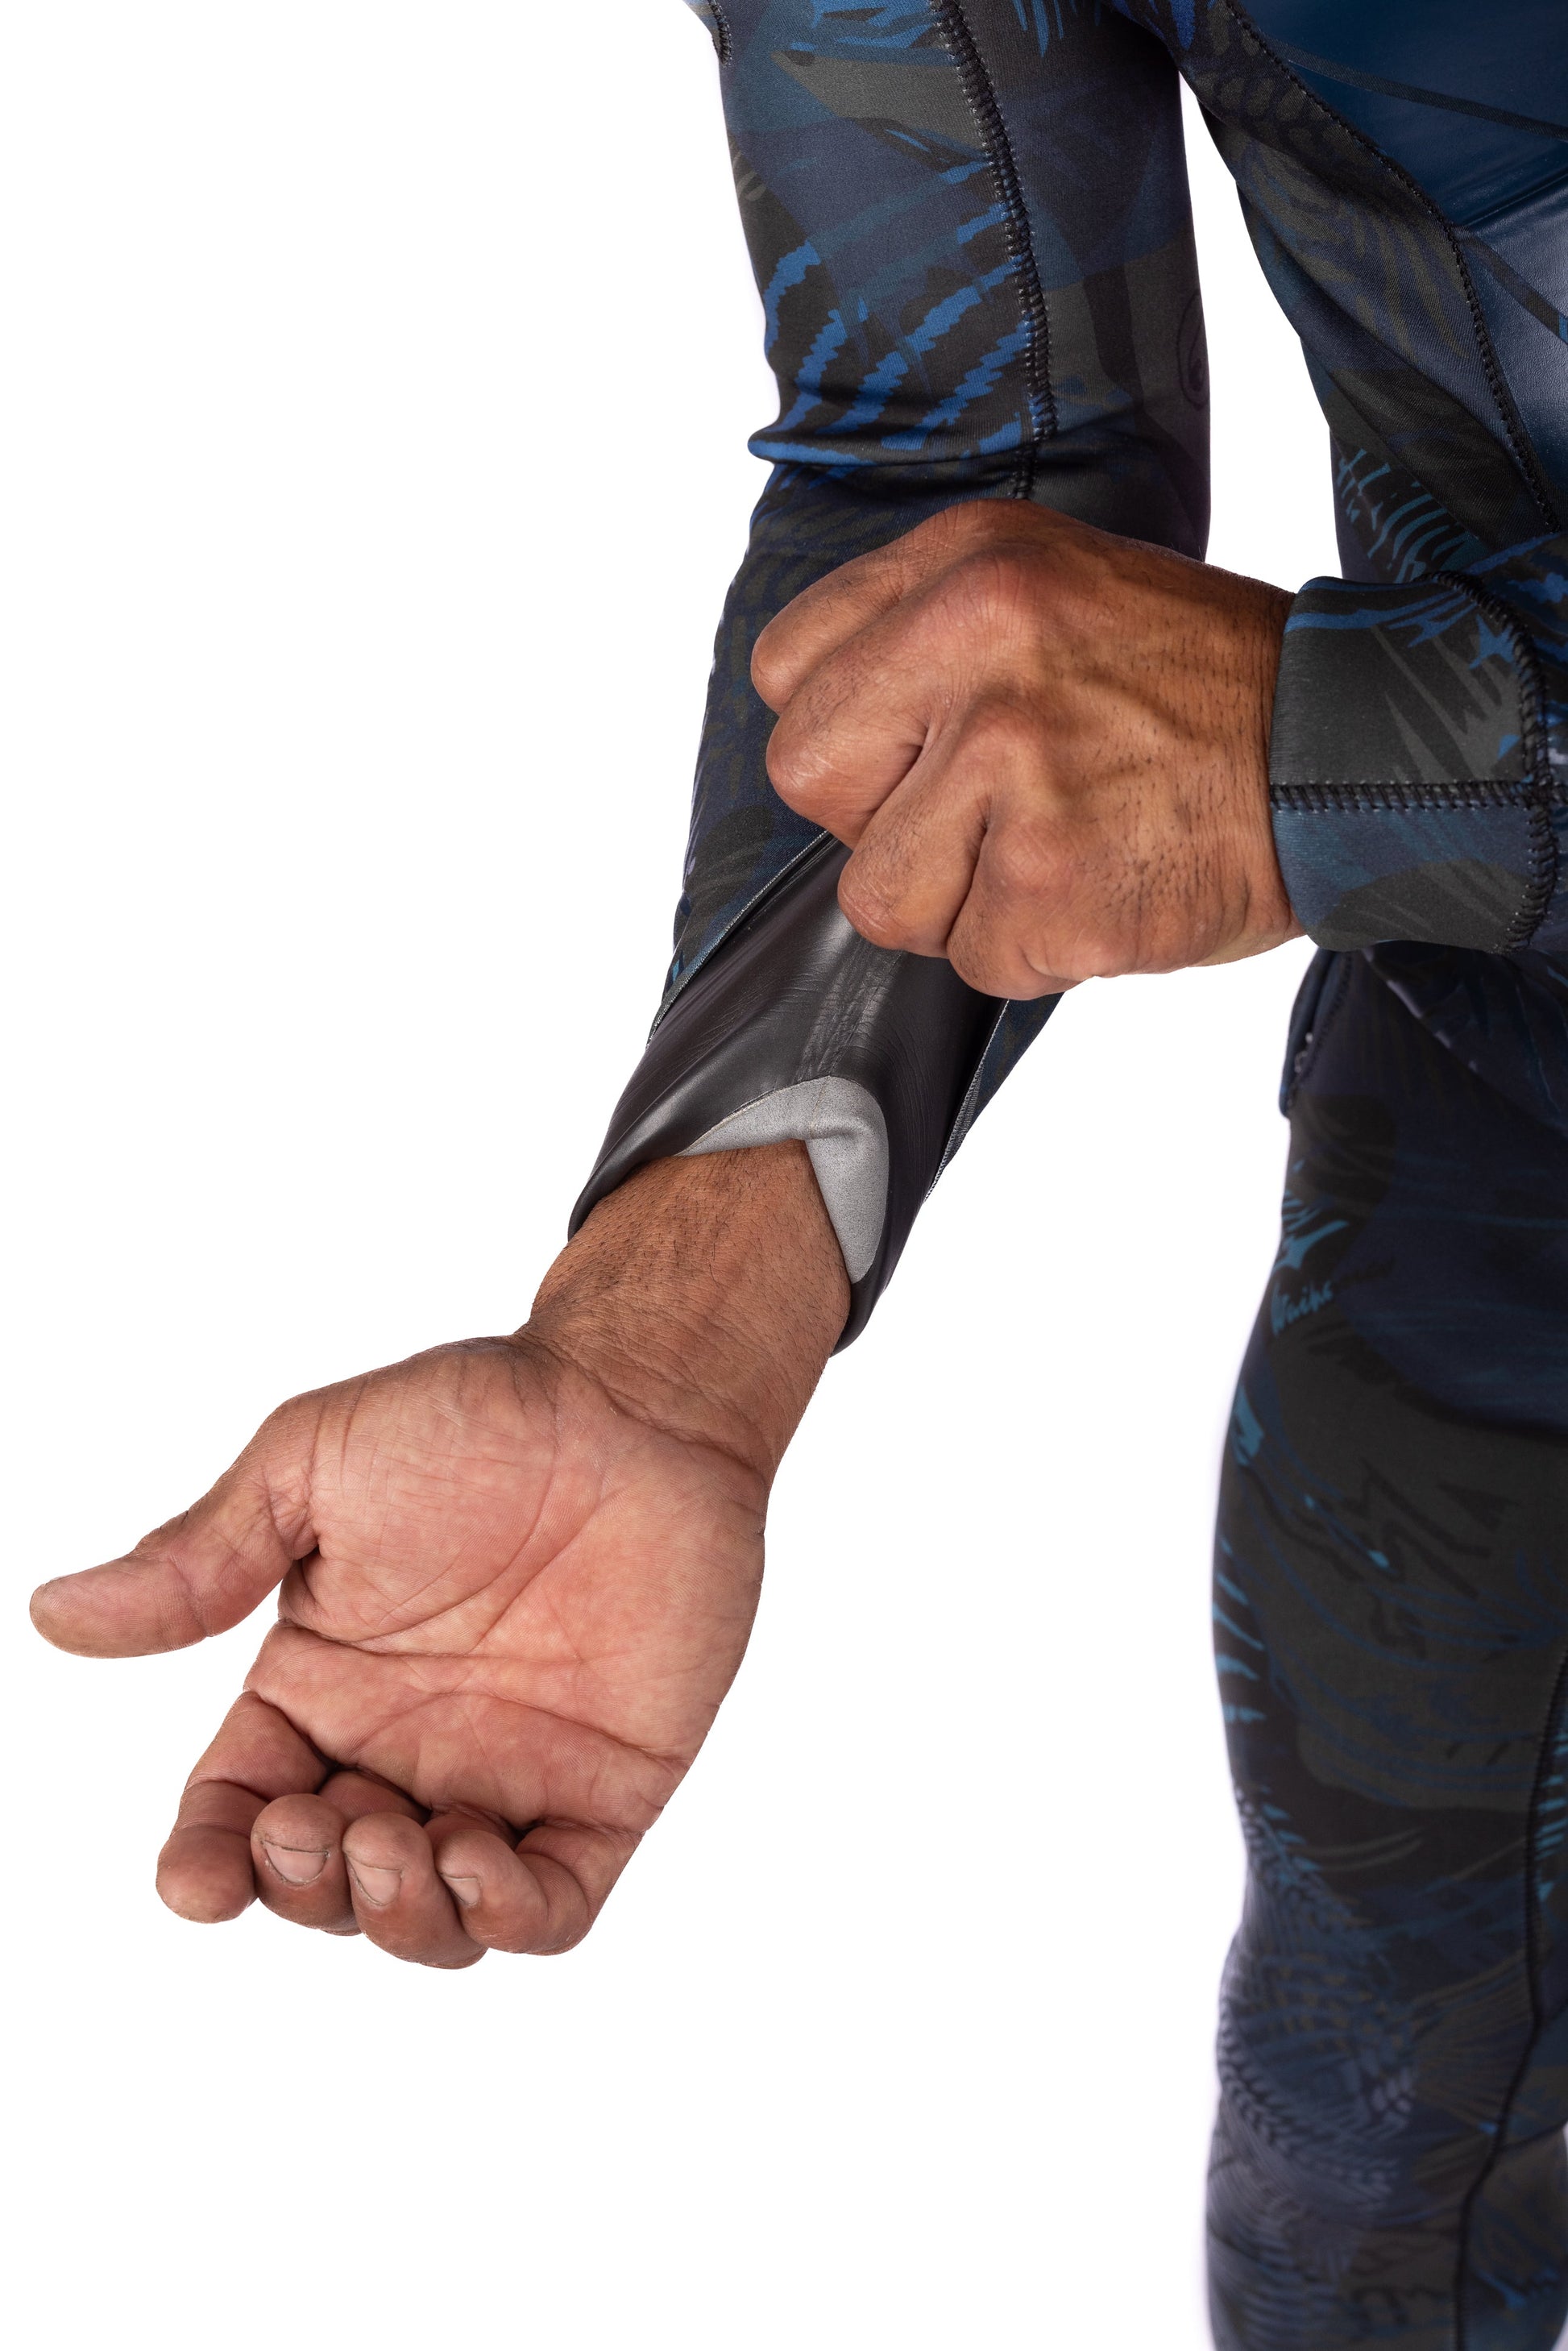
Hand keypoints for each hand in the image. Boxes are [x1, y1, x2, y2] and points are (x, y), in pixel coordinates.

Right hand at [31, 1147, 845, 1968]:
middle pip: (322, 1883)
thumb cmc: (473, 1417)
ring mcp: (505, 1778)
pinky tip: (476, 1862)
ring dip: (394, 1916)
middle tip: (320, 1823)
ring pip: (428, 1921)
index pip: (236, 1810)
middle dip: (303, 1886)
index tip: (199, 1876)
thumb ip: (200, 1561)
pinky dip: (506, 1918)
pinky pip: (551, 1907)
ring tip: (401, 1841)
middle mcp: (402, 1747)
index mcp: (318, 1686)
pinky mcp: (605, 1793)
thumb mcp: (311, 1469)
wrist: (633, 1400)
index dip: (207, 1864)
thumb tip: (54, 1614)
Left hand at [753, 500, 1298, 999]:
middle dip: (885, 821)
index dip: (850, 735)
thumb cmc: (1198, 691)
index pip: (788, 671)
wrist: (1347, 754)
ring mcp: (1014, 765)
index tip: (922, 749)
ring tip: (1061, 849)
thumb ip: (927, 640)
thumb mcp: (1052, 591)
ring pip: (881, 895)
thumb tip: (833, 739)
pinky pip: (975, 959)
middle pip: (810, 779)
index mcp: (966, 563)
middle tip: (991, 812)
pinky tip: (1107, 887)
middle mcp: (979, 645)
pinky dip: (1038, 950)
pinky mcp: (1051, 881)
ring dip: (963, 901)